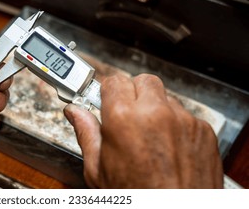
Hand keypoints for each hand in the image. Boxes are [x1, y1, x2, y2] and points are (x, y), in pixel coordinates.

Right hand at [64, 73, 222, 187]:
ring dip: (156, 110)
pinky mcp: (203, 130)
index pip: (114, 81)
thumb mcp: (99, 170)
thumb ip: (86, 133)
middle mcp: (156, 113)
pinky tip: (169, 147)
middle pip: (143, 81)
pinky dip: (176, 126)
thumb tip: (75, 113)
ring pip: (165, 98)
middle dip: (133, 93)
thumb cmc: (139, 199)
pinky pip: (185, 116)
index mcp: (123, 118)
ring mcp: (183, 120)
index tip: (107, 100)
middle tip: (128, 114)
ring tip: (150, 136)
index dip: (108, 91)